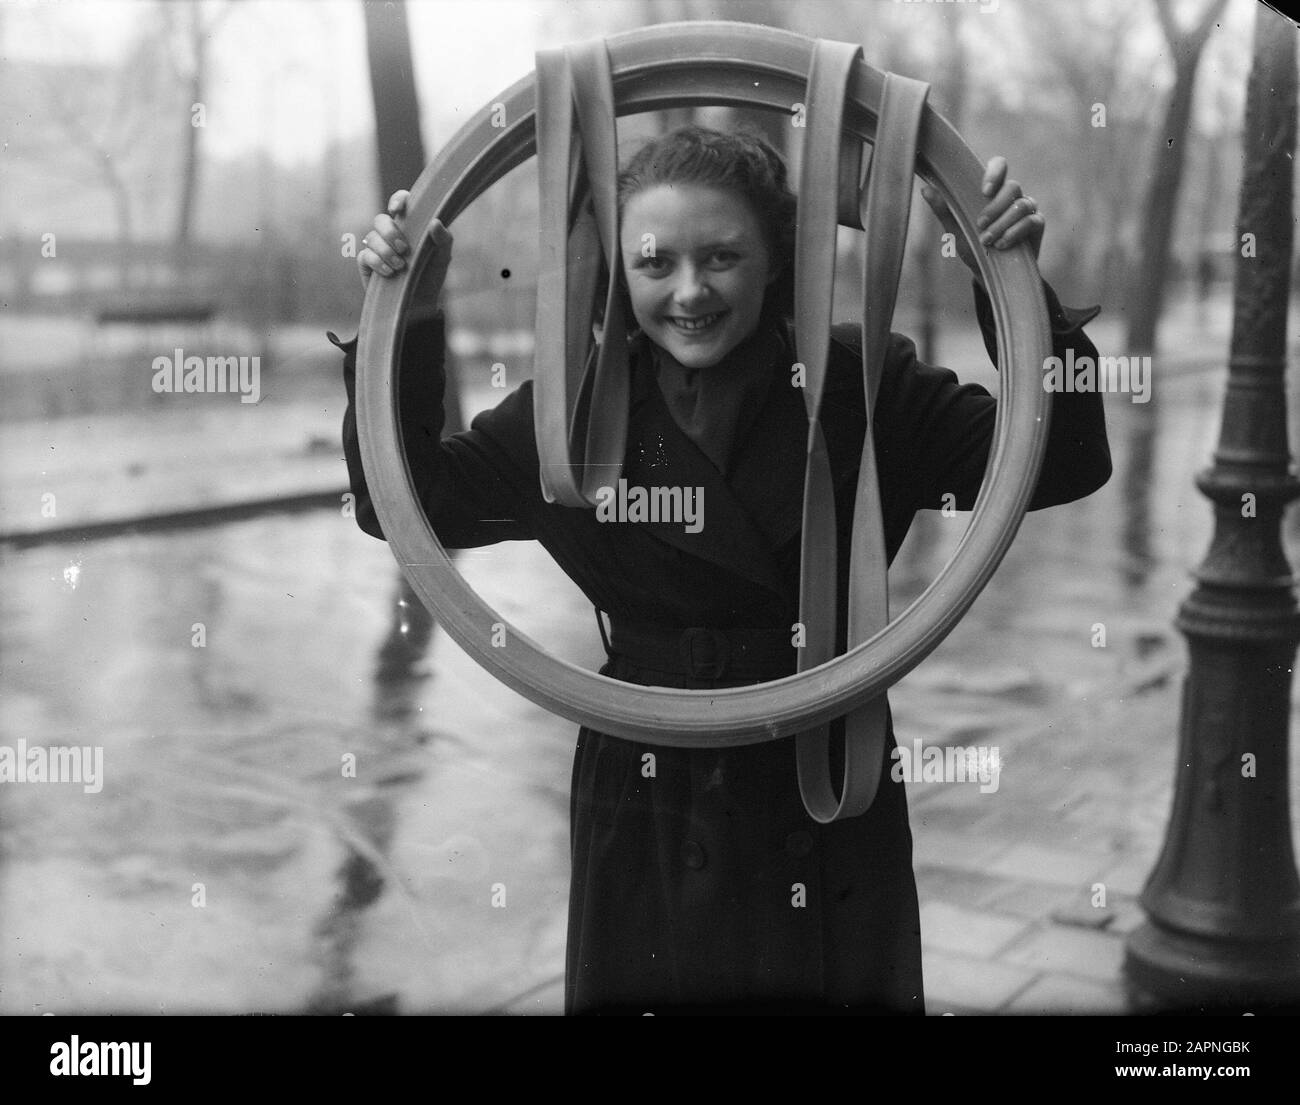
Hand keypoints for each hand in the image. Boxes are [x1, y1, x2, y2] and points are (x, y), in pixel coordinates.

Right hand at [358, 190, 453, 308]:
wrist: (421, 305)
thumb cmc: (431, 277)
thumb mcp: (442, 258)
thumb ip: (444, 239)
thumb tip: (435, 222)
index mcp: (408, 227)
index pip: (399, 204)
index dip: (397, 201)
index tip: (398, 209)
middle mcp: (390, 235)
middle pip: (380, 220)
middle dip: (390, 232)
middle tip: (404, 249)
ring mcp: (377, 248)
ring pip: (371, 237)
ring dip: (386, 251)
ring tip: (400, 266)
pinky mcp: (367, 265)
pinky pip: (365, 255)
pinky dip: (377, 262)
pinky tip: (390, 273)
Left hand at [921, 157, 1043, 287]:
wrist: (988, 274)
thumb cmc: (972, 247)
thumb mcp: (955, 229)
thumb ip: (943, 209)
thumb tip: (925, 189)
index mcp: (993, 191)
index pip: (999, 166)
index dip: (995, 172)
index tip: (984, 191)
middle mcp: (1012, 196)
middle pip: (1012, 186)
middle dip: (995, 207)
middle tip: (979, 226)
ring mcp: (1027, 209)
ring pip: (1021, 205)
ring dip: (1002, 223)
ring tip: (987, 241)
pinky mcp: (1037, 225)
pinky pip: (1031, 221)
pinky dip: (1015, 232)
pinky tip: (1002, 245)